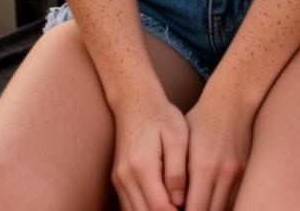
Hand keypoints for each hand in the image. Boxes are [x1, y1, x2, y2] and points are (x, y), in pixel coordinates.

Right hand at [111, 92, 188, 210]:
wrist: (135, 100)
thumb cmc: (161, 116)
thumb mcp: (177, 137)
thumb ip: (178, 170)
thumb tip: (180, 202)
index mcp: (142, 166)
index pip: (159, 207)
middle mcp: (126, 177)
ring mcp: (119, 180)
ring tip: (178, 210)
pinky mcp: (119, 180)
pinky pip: (130, 207)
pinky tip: (164, 208)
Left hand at [184, 91, 253, 210]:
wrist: (231, 102)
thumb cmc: (200, 121)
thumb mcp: (182, 143)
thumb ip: (177, 175)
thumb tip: (171, 203)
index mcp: (203, 165)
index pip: (194, 210)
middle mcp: (222, 172)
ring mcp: (236, 174)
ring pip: (224, 210)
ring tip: (195, 206)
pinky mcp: (244, 173)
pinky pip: (233, 200)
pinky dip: (222, 206)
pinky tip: (209, 203)